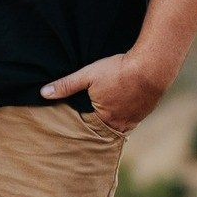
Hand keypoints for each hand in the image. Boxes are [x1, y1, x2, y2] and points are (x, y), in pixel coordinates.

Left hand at [39, 50, 168, 132]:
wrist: (152, 66)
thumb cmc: (118, 70)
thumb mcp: (87, 75)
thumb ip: (66, 85)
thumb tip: (44, 93)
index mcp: (103, 119)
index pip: (87, 128)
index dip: (80, 124)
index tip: (73, 123)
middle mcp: (120, 125)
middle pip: (103, 130)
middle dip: (95, 127)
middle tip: (87, 123)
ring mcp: (135, 120)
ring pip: (118, 125)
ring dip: (111, 121)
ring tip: (104, 115)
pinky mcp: (145, 112)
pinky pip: (132, 119)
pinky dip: (125, 115)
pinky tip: (121, 107)